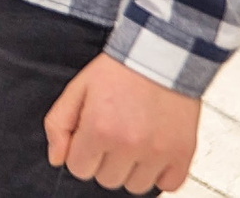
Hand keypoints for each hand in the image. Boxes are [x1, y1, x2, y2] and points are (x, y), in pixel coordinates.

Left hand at [46, 54, 201, 190]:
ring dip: (132, 169)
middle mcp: (129, 144)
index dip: (82, 153)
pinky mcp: (183, 154)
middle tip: (114, 135)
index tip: (91, 137)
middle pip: (107, 180)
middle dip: (106, 161)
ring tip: (135, 142)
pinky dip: (162, 174)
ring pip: (136, 186)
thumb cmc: (120, 70)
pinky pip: (169, 185)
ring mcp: (158, 152)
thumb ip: (59, 124)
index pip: (79, 169)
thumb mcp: (78, 89)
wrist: (161, 55)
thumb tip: (56, 158)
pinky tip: (154, 152)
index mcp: (99, 128)